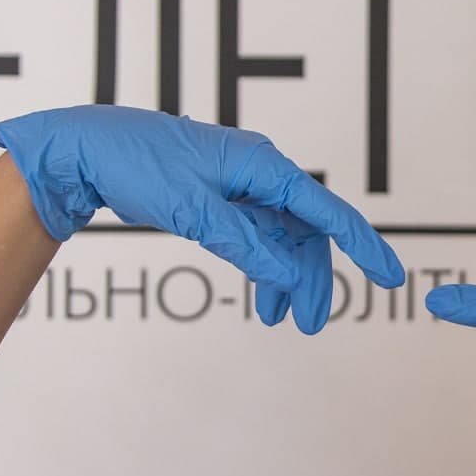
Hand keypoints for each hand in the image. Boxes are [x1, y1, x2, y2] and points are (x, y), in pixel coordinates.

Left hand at [0, 105, 404, 333]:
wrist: (87, 151)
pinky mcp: (223, 197)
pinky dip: (263, 267)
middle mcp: (260, 173)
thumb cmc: (136, 165)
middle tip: (311, 325)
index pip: (327, 211)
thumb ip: (244, 244)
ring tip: (279, 319)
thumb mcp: (192, 210)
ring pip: (283, 238)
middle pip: (307, 232)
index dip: (362, 246)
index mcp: (263, 166)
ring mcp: (242, 185)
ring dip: (286, 277)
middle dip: (313, 279)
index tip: (389, 277)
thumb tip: (286, 275)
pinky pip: (259, 235)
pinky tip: (262, 297)